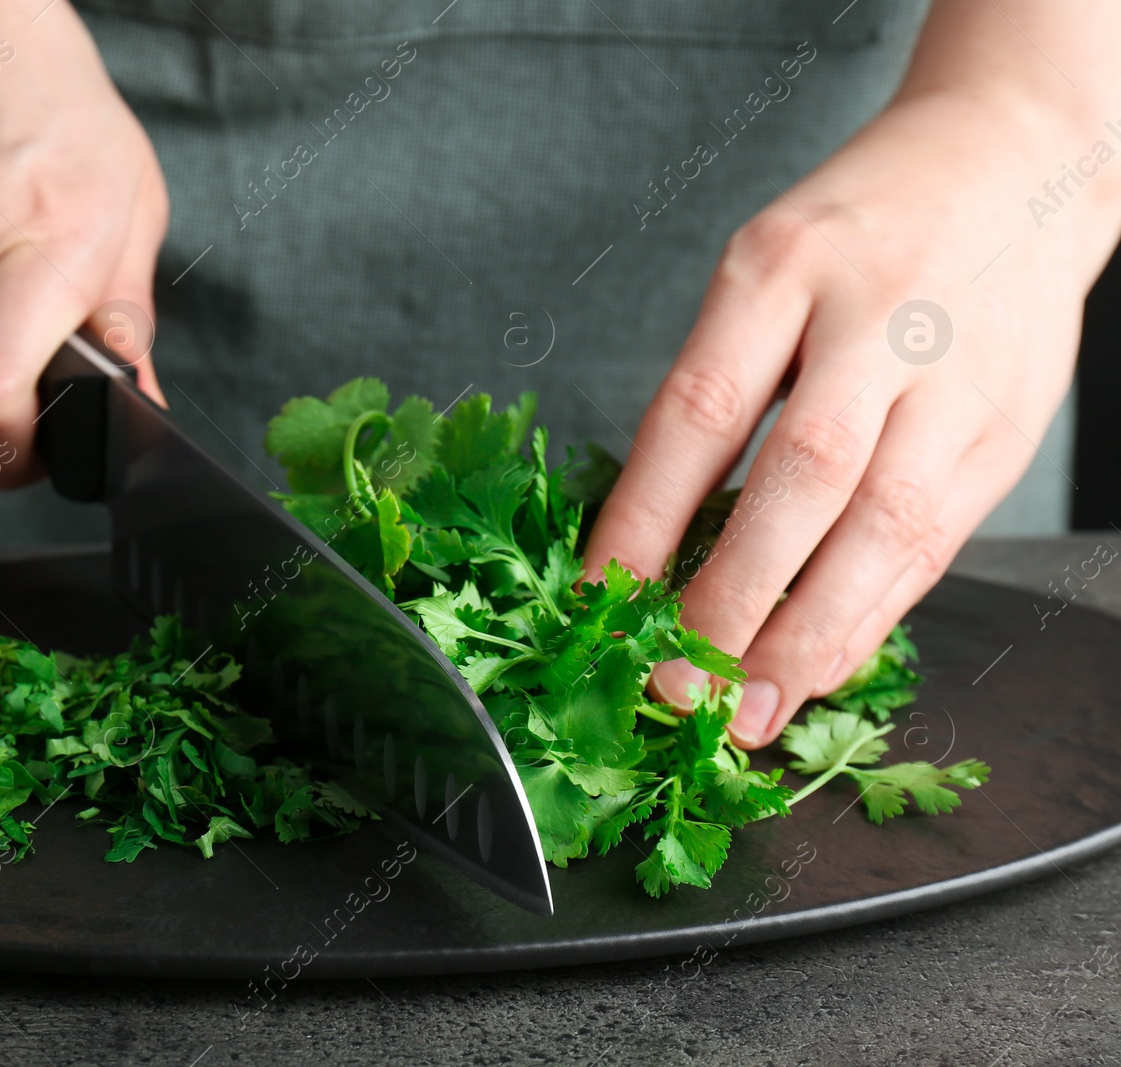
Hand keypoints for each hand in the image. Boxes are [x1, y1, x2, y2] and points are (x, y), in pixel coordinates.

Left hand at [584, 84, 1120, 747]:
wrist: (1008, 166)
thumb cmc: (855, 234)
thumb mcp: (760, 271)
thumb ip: (716, 389)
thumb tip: (653, 541)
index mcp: (783, 266)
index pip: (699, 409)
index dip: (644, 518)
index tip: (601, 599)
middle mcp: (878, 320)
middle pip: (803, 476)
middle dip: (735, 597)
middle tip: (678, 683)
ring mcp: (956, 380)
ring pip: (885, 529)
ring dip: (810, 636)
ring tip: (747, 709)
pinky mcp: (1005, 434)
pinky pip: (934, 548)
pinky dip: (869, 620)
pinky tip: (818, 668)